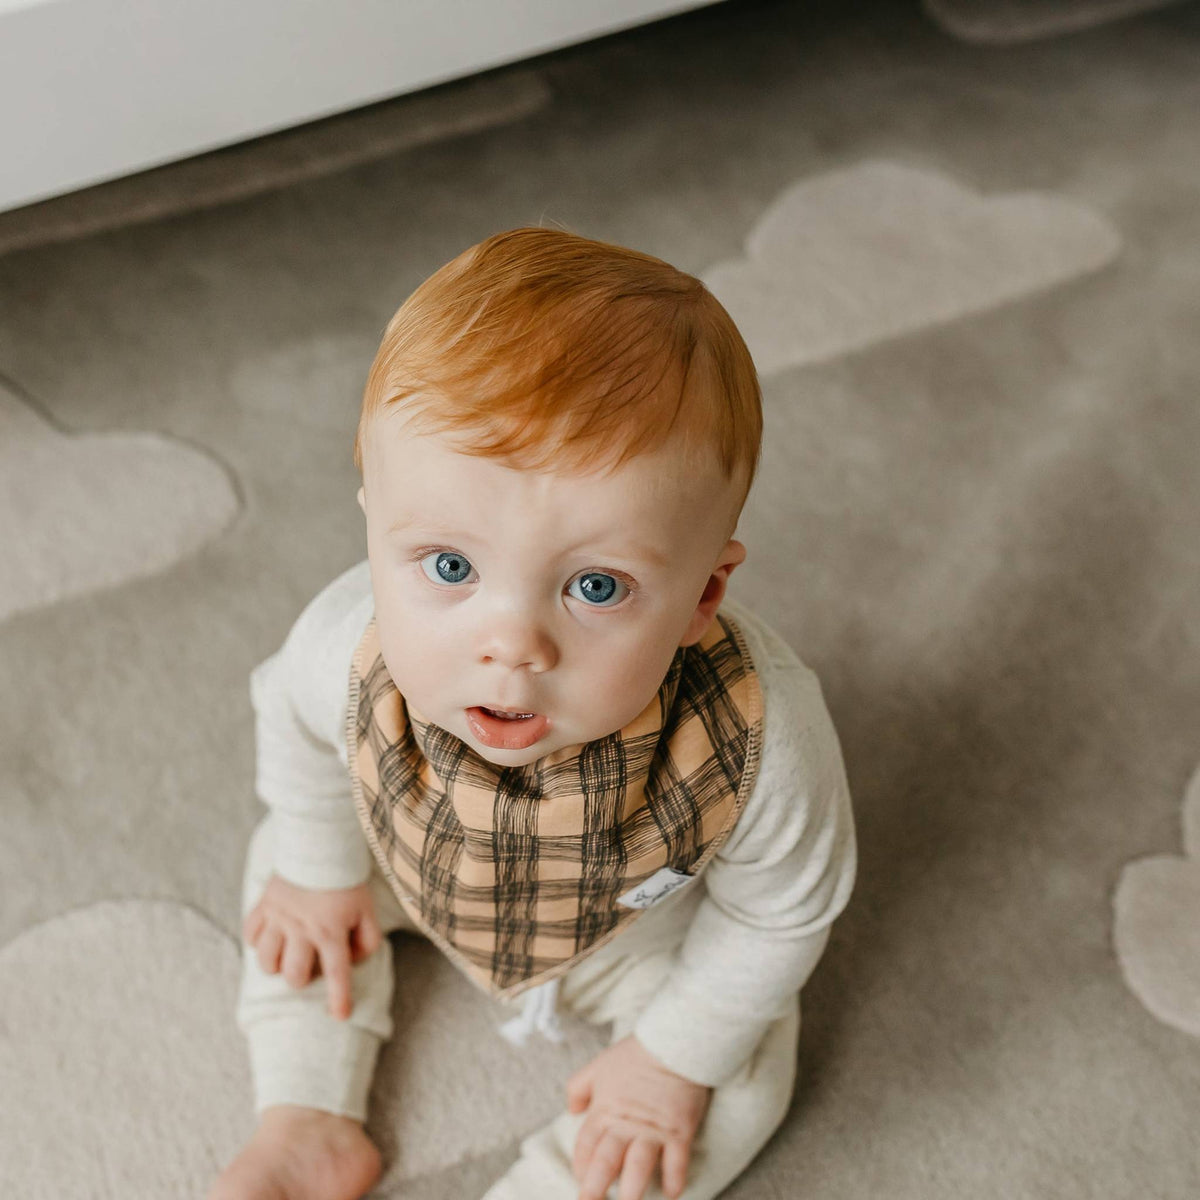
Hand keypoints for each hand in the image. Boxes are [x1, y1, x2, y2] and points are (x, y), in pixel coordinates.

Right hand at [243, 874, 381, 1019]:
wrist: (319, 846)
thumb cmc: (346, 882)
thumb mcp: (367, 910)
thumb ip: (367, 940)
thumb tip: (353, 961)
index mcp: (331, 930)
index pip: (337, 973)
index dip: (339, 998)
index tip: (340, 1016)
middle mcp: (302, 929)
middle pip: (294, 975)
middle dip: (302, 979)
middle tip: (310, 965)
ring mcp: (279, 918)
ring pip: (266, 962)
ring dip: (277, 965)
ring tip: (288, 954)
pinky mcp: (263, 907)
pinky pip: (251, 936)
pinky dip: (259, 942)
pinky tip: (271, 936)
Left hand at [566, 1034, 711, 1199]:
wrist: (673, 1042)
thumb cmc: (635, 1054)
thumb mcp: (599, 1065)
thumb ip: (579, 1087)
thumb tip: (572, 1111)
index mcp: (604, 1110)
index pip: (586, 1147)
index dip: (581, 1167)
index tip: (581, 1181)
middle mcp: (626, 1124)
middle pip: (606, 1163)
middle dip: (595, 1189)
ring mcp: (653, 1130)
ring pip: (638, 1167)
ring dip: (632, 1192)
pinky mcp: (679, 1131)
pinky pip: (677, 1161)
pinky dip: (675, 1179)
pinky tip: (672, 1194)